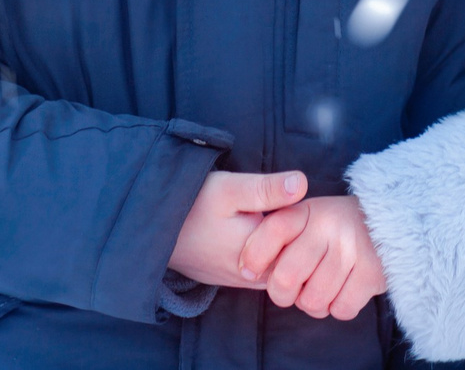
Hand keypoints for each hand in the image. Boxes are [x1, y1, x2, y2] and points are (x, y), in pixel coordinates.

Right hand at [168, 170, 308, 288]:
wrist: (151, 230)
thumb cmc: (191, 206)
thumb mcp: (229, 189)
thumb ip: (266, 189)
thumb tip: (302, 183)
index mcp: (261, 257)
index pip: (306, 250)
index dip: (312, 226)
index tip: (310, 207)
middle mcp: (254, 277)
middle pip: (297, 261)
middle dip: (303, 238)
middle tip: (301, 213)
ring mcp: (243, 281)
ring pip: (281, 268)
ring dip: (287, 247)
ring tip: (282, 220)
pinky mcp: (234, 279)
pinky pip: (266, 271)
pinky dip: (273, 254)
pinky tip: (265, 231)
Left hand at [242, 194, 384, 319]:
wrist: (392, 221)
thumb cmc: (335, 228)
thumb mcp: (307, 217)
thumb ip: (277, 235)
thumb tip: (246, 271)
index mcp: (311, 211)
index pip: (272, 231)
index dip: (254, 257)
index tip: (249, 272)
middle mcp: (332, 227)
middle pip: (286, 278)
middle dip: (283, 294)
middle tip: (294, 289)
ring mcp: (354, 250)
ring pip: (313, 301)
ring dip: (314, 303)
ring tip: (322, 287)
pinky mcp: (373, 273)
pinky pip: (341, 309)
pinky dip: (339, 307)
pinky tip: (344, 290)